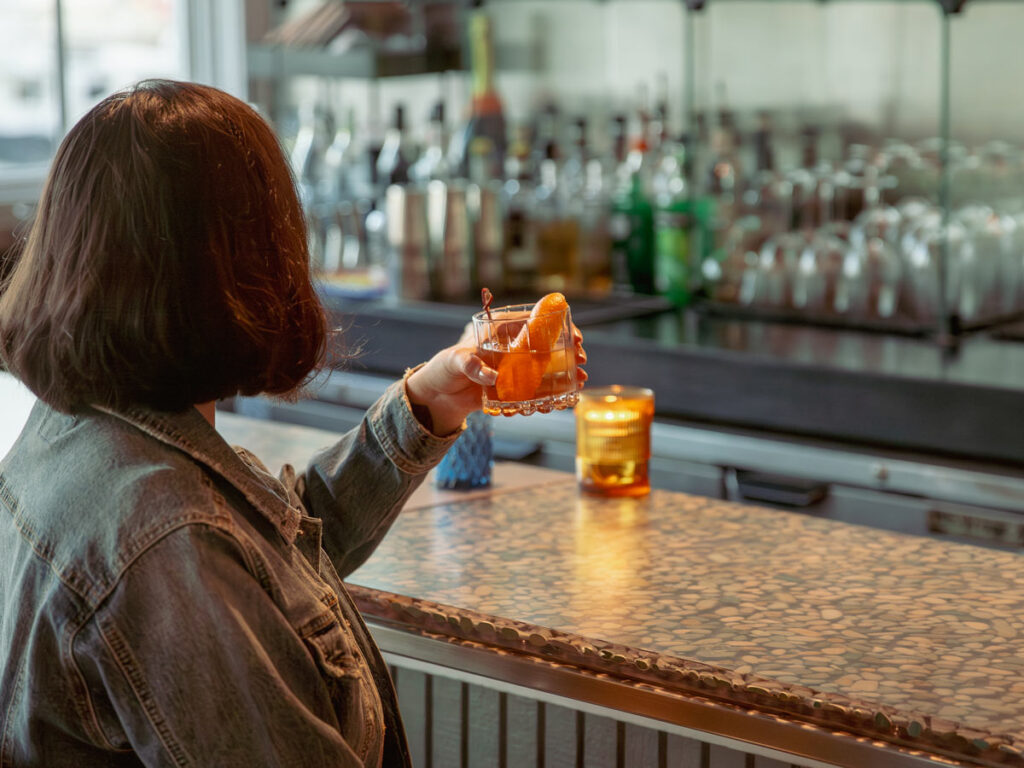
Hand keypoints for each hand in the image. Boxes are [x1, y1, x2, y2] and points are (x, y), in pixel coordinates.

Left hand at [405, 322, 588, 436]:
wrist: (437, 396)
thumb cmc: (443, 369)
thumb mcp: (455, 361)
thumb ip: (471, 365)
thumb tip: (492, 376)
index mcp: (500, 329)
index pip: (535, 321)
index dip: (559, 327)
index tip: (575, 337)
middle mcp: (511, 347)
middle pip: (548, 344)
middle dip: (569, 353)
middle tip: (581, 362)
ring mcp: (514, 368)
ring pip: (547, 368)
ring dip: (565, 376)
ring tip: (578, 384)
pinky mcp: (513, 388)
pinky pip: (536, 390)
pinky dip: (550, 395)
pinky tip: (561, 402)